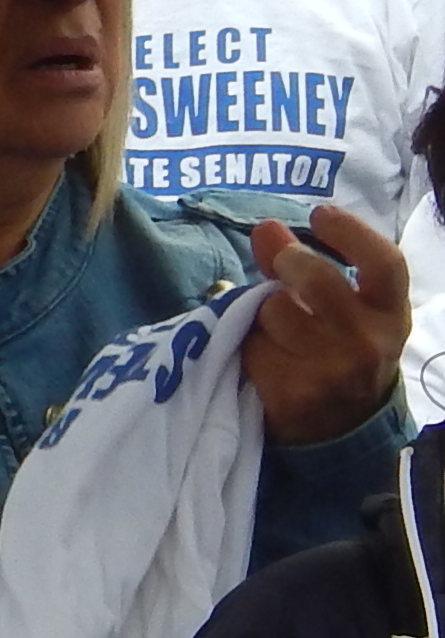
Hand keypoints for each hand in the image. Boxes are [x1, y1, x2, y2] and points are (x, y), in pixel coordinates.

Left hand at [242, 205, 407, 444]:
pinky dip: (248, 343)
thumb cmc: (339, 348)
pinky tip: (264, 355)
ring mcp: (333, 371)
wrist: (338, 424)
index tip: (320, 213)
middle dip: (290, 262)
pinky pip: (253, 346)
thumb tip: (266, 227)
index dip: (351, 233)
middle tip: (281, 261)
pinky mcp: (295, 393)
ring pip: (277, 312)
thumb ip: (300, 264)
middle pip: (319, 281)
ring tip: (276, 324)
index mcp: (390, 313)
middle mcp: (369, 342)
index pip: (383, 265)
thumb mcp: (341, 307)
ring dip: (264, 310)